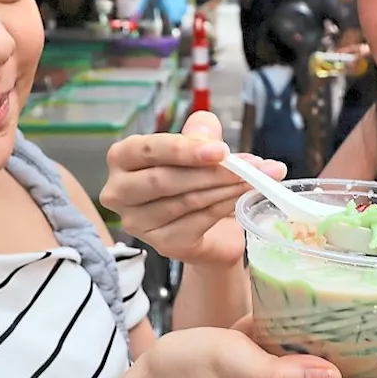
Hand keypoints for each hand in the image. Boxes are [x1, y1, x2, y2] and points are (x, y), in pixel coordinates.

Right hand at [101, 111, 283, 265]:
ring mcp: (139, 222)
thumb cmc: (195, 178)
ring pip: (186, 201)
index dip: (183, 149)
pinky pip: (199, 221)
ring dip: (226, 188)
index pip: (147, 150)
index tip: (221, 150)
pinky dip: (226, 206)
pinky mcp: (163, 244)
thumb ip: (200, 133)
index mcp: (123, 158)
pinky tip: (244, 197)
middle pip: (164, 179)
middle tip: (249, 166)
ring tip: (256, 179)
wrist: (210, 227)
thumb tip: (207, 136)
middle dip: (211, 172)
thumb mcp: (199, 147)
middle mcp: (120, 192)